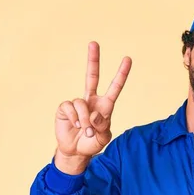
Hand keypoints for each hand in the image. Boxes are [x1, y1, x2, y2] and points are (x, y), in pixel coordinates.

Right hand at [55, 42, 131, 165]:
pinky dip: (74, 118)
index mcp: (105, 106)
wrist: (75, 151)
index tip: (128, 59)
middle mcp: (91, 100)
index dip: (121, 74)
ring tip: (86, 131)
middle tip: (93, 43)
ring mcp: (78, 103)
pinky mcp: (65, 108)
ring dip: (84, 120)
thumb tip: (94, 114)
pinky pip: (70, 107)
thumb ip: (103, 127)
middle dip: (93, 60)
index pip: (115, 87)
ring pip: (81, 103)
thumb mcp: (103, 138)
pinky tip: (75, 126)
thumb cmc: (92, 143)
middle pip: (91, 76)